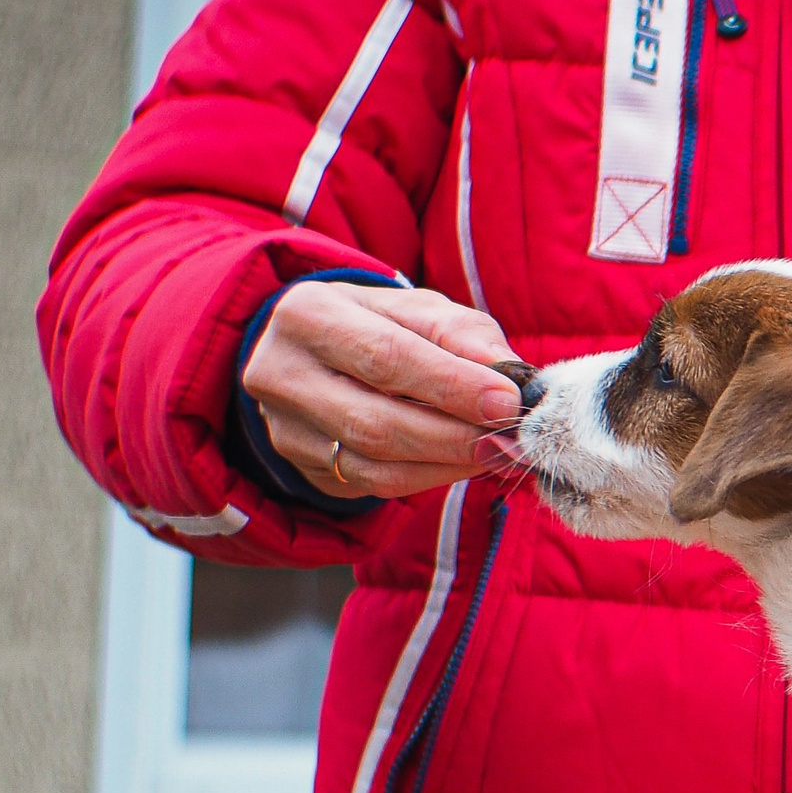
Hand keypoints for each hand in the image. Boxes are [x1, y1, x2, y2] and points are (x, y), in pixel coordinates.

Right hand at [242, 282, 524, 499]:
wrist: (314, 351)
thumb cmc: (376, 323)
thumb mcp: (415, 308)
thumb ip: (461, 333)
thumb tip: (509, 374)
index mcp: (307, 315)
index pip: (385, 357)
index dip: (452, 385)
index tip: (507, 401)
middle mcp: (282, 374)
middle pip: (375, 422)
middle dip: (453, 435)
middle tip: (508, 438)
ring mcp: (286, 428)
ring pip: (374, 464)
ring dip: (447, 463)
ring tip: (496, 451)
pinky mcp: (303, 467)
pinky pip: (374, 484)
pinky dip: (429, 477)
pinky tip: (464, 463)